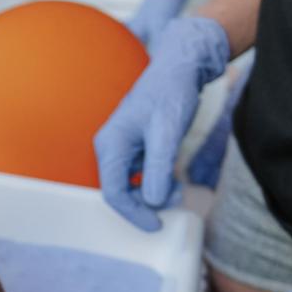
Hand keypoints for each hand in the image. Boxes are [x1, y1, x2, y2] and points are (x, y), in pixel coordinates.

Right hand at [93, 16, 228, 230]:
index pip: (114, 192)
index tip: (158, 224)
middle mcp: (111, 147)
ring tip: (177, 185)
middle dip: (147, 202)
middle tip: (176, 198)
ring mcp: (122, 147)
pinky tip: (172, 174)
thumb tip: (152, 201)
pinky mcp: (136, 146)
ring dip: (153, 193)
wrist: (180, 67)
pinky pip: (140, 174)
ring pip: (131, 185)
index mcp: (111, 144)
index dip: (134, 213)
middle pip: (120, 191)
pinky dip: (156, 181)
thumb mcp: (167, 132)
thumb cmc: (171, 94)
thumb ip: (158, 168)